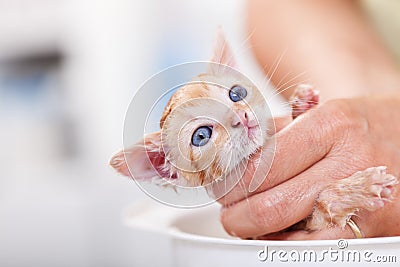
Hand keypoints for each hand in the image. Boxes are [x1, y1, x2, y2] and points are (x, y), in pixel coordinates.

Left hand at [218, 94, 399, 239]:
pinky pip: (317, 248)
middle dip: (237, 215)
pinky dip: (287, 243)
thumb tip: (229, 157)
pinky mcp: (373, 230)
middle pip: (272, 207)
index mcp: (331, 126)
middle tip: (227, 210)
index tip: (220, 187)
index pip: (262, 168)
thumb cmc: (360, 124)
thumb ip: (272, 134)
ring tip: (248, 222)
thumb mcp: (317, 112)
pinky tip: (278, 230)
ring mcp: (364, 202)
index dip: (230, 184)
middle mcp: (351, 164)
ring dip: (259, 234)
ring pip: (293, 237)